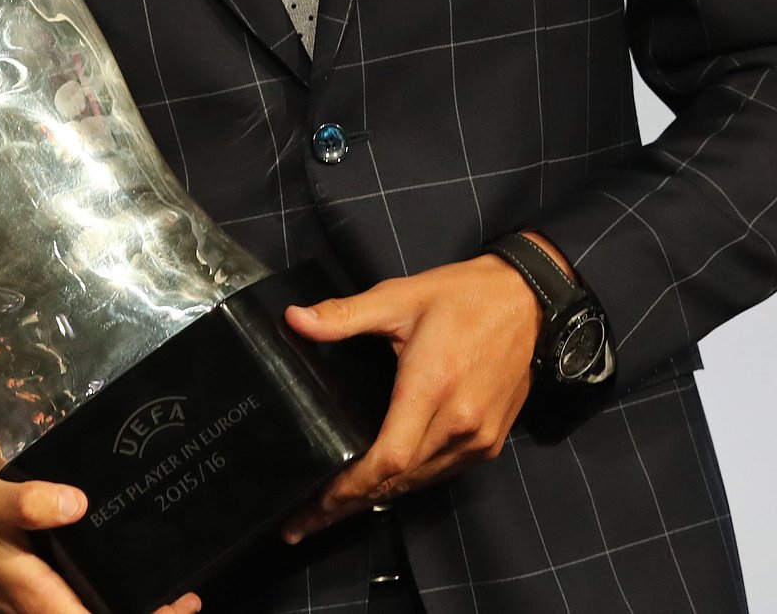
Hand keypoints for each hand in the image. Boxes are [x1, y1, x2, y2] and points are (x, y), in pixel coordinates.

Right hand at [0, 469, 201, 613]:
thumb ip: (25, 500)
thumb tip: (75, 503)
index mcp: (31, 592)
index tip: (177, 604)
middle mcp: (35, 609)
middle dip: (142, 613)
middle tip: (185, 599)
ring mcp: (32, 607)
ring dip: (125, 610)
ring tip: (170, 594)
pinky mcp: (29, 597)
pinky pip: (72, 606)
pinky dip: (103, 599)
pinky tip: (122, 580)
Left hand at [280, 253, 541, 541]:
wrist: (526, 301)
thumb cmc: (461, 296)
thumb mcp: (398, 296)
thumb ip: (344, 315)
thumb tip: (294, 319)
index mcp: (432, 388)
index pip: (388, 459)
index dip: (350, 488)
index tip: (314, 505)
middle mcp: (459, 424)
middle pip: (399, 481)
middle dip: (349, 504)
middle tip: (304, 523)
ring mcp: (478, 439)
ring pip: (420, 483)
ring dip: (379, 498)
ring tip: (334, 512)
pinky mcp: (489, 442)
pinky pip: (441, 473)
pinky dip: (409, 483)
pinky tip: (383, 485)